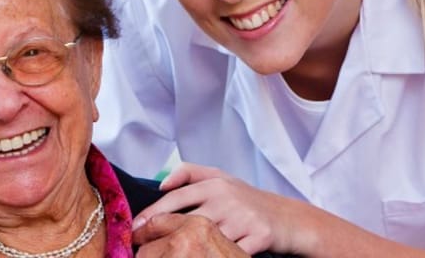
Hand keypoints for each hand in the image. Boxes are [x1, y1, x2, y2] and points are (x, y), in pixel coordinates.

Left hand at [133, 163, 309, 254]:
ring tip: (170, 256)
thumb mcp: (222, 179)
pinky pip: (230, 253)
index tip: (135, 229)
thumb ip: (191, 174)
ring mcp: (243, 218)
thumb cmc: (249, 201)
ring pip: (205, 239)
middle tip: (141, 248)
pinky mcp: (258, 237)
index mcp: (215, 184)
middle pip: (185, 220)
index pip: (175, 198)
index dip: (152, 214)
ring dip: (186, 251)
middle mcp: (227, 198)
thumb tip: (161, 184)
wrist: (289, 219)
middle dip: (161, 235)